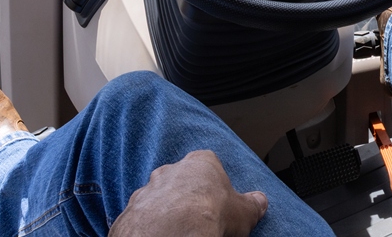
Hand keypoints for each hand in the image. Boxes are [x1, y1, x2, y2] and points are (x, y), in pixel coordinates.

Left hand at [109, 150, 267, 236]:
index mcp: (200, 162)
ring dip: (165, 211)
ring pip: (158, 198)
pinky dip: (149, 226)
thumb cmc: (208, 214)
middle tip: (197, 218)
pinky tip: (160, 236)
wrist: (172, 233)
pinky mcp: (130, 210)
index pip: (208, 166)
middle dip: (187, 196)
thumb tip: (260, 202)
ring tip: (177, 231)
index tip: (217, 202)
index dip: (212, 185)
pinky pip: (141, 216)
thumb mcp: (244, 211)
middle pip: (180, 180)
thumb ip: (253, 204)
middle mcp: (171, 170)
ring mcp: (148, 189)